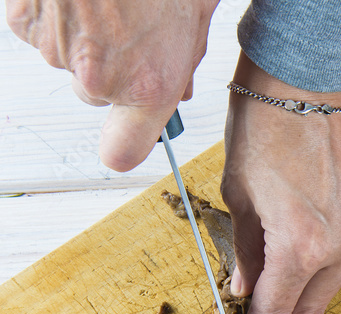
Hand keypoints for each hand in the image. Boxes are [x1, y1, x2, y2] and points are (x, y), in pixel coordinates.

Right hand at [6, 0, 218, 170]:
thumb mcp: (195, 15)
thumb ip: (186, 58)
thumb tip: (180, 83)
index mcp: (148, 84)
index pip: (125, 151)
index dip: (130, 141)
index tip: (140, 130)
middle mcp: (97, 78)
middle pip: (101, 98)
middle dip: (118, 72)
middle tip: (136, 30)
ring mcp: (55, 52)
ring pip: (72, 63)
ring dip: (89, 39)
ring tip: (111, 1)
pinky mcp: (23, 24)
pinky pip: (44, 33)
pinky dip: (59, 17)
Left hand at [221, 52, 340, 313]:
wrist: (311, 78)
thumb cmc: (265, 126)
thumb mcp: (238, 193)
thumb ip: (245, 250)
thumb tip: (246, 288)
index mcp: (302, 244)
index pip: (275, 310)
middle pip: (311, 308)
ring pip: (334, 281)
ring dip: (309, 302)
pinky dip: (330, 264)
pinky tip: (313, 275)